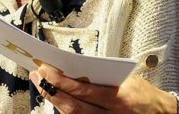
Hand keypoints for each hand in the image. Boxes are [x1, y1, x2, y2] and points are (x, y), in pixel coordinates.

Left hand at [29, 65, 174, 113]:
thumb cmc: (142, 92)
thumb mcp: (125, 79)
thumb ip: (101, 76)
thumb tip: (72, 68)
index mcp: (118, 97)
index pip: (83, 90)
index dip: (61, 81)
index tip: (44, 69)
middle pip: (73, 107)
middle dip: (51, 91)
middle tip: (36, 75)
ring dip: (55, 101)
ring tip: (42, 84)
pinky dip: (67, 110)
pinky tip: (57, 98)